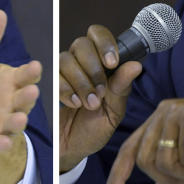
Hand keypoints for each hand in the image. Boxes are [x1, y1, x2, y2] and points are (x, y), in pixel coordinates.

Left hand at [0, 9, 41, 183]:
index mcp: (14, 82)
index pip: (26, 76)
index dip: (30, 73)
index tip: (35, 66)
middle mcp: (14, 103)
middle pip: (24, 100)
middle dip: (27, 97)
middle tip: (31, 92)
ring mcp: (6, 122)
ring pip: (16, 122)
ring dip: (18, 121)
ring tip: (19, 119)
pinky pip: (0, 142)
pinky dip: (1, 143)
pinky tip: (2, 142)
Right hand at [58, 25, 142, 171]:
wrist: (70, 149)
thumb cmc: (93, 130)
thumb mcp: (113, 112)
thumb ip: (122, 88)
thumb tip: (136, 65)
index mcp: (101, 64)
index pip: (99, 35)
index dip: (105, 44)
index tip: (111, 63)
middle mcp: (81, 63)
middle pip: (82, 44)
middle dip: (93, 69)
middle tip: (100, 93)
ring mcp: (63, 72)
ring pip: (67, 58)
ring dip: (80, 82)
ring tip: (88, 104)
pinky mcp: (48, 82)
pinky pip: (54, 75)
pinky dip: (66, 90)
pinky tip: (74, 104)